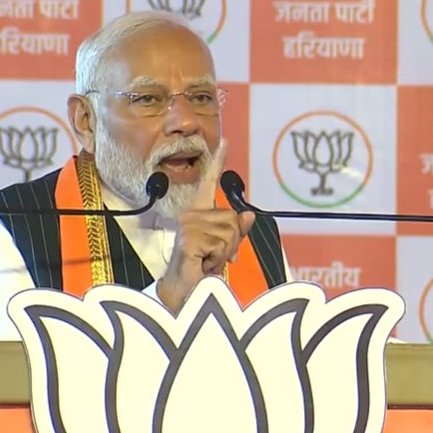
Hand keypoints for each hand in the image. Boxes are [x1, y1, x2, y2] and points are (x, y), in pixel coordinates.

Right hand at [157, 140, 254, 312]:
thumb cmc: (201, 270)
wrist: (184, 292)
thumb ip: (236, 231)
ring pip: (230, 231)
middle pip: (233, 218)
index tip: (225, 140)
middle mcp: (191, 214)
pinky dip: (218, 258)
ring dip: (224, 251)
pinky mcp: (189, 237)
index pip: (209, 183)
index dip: (218, 161)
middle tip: (213, 257)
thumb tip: (248, 215)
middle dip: (231, 241)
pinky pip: (222, 243)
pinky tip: (202, 263)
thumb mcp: (224, 248)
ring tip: (206, 260)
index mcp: (199, 213)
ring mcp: (188, 224)